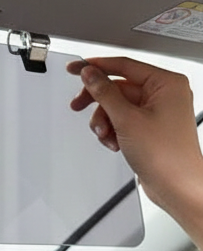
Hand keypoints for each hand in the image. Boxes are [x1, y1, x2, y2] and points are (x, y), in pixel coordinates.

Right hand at [68, 56, 202, 215]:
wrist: (176, 184)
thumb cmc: (166, 154)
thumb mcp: (127, 119)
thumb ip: (105, 92)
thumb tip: (90, 74)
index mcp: (166, 83)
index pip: (124, 65)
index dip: (96, 66)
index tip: (75, 67)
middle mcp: (164, 94)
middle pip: (118, 87)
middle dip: (99, 103)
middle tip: (79, 106)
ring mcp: (157, 111)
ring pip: (116, 106)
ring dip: (104, 121)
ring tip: (106, 135)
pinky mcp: (149, 126)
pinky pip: (122, 119)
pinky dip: (113, 130)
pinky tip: (114, 142)